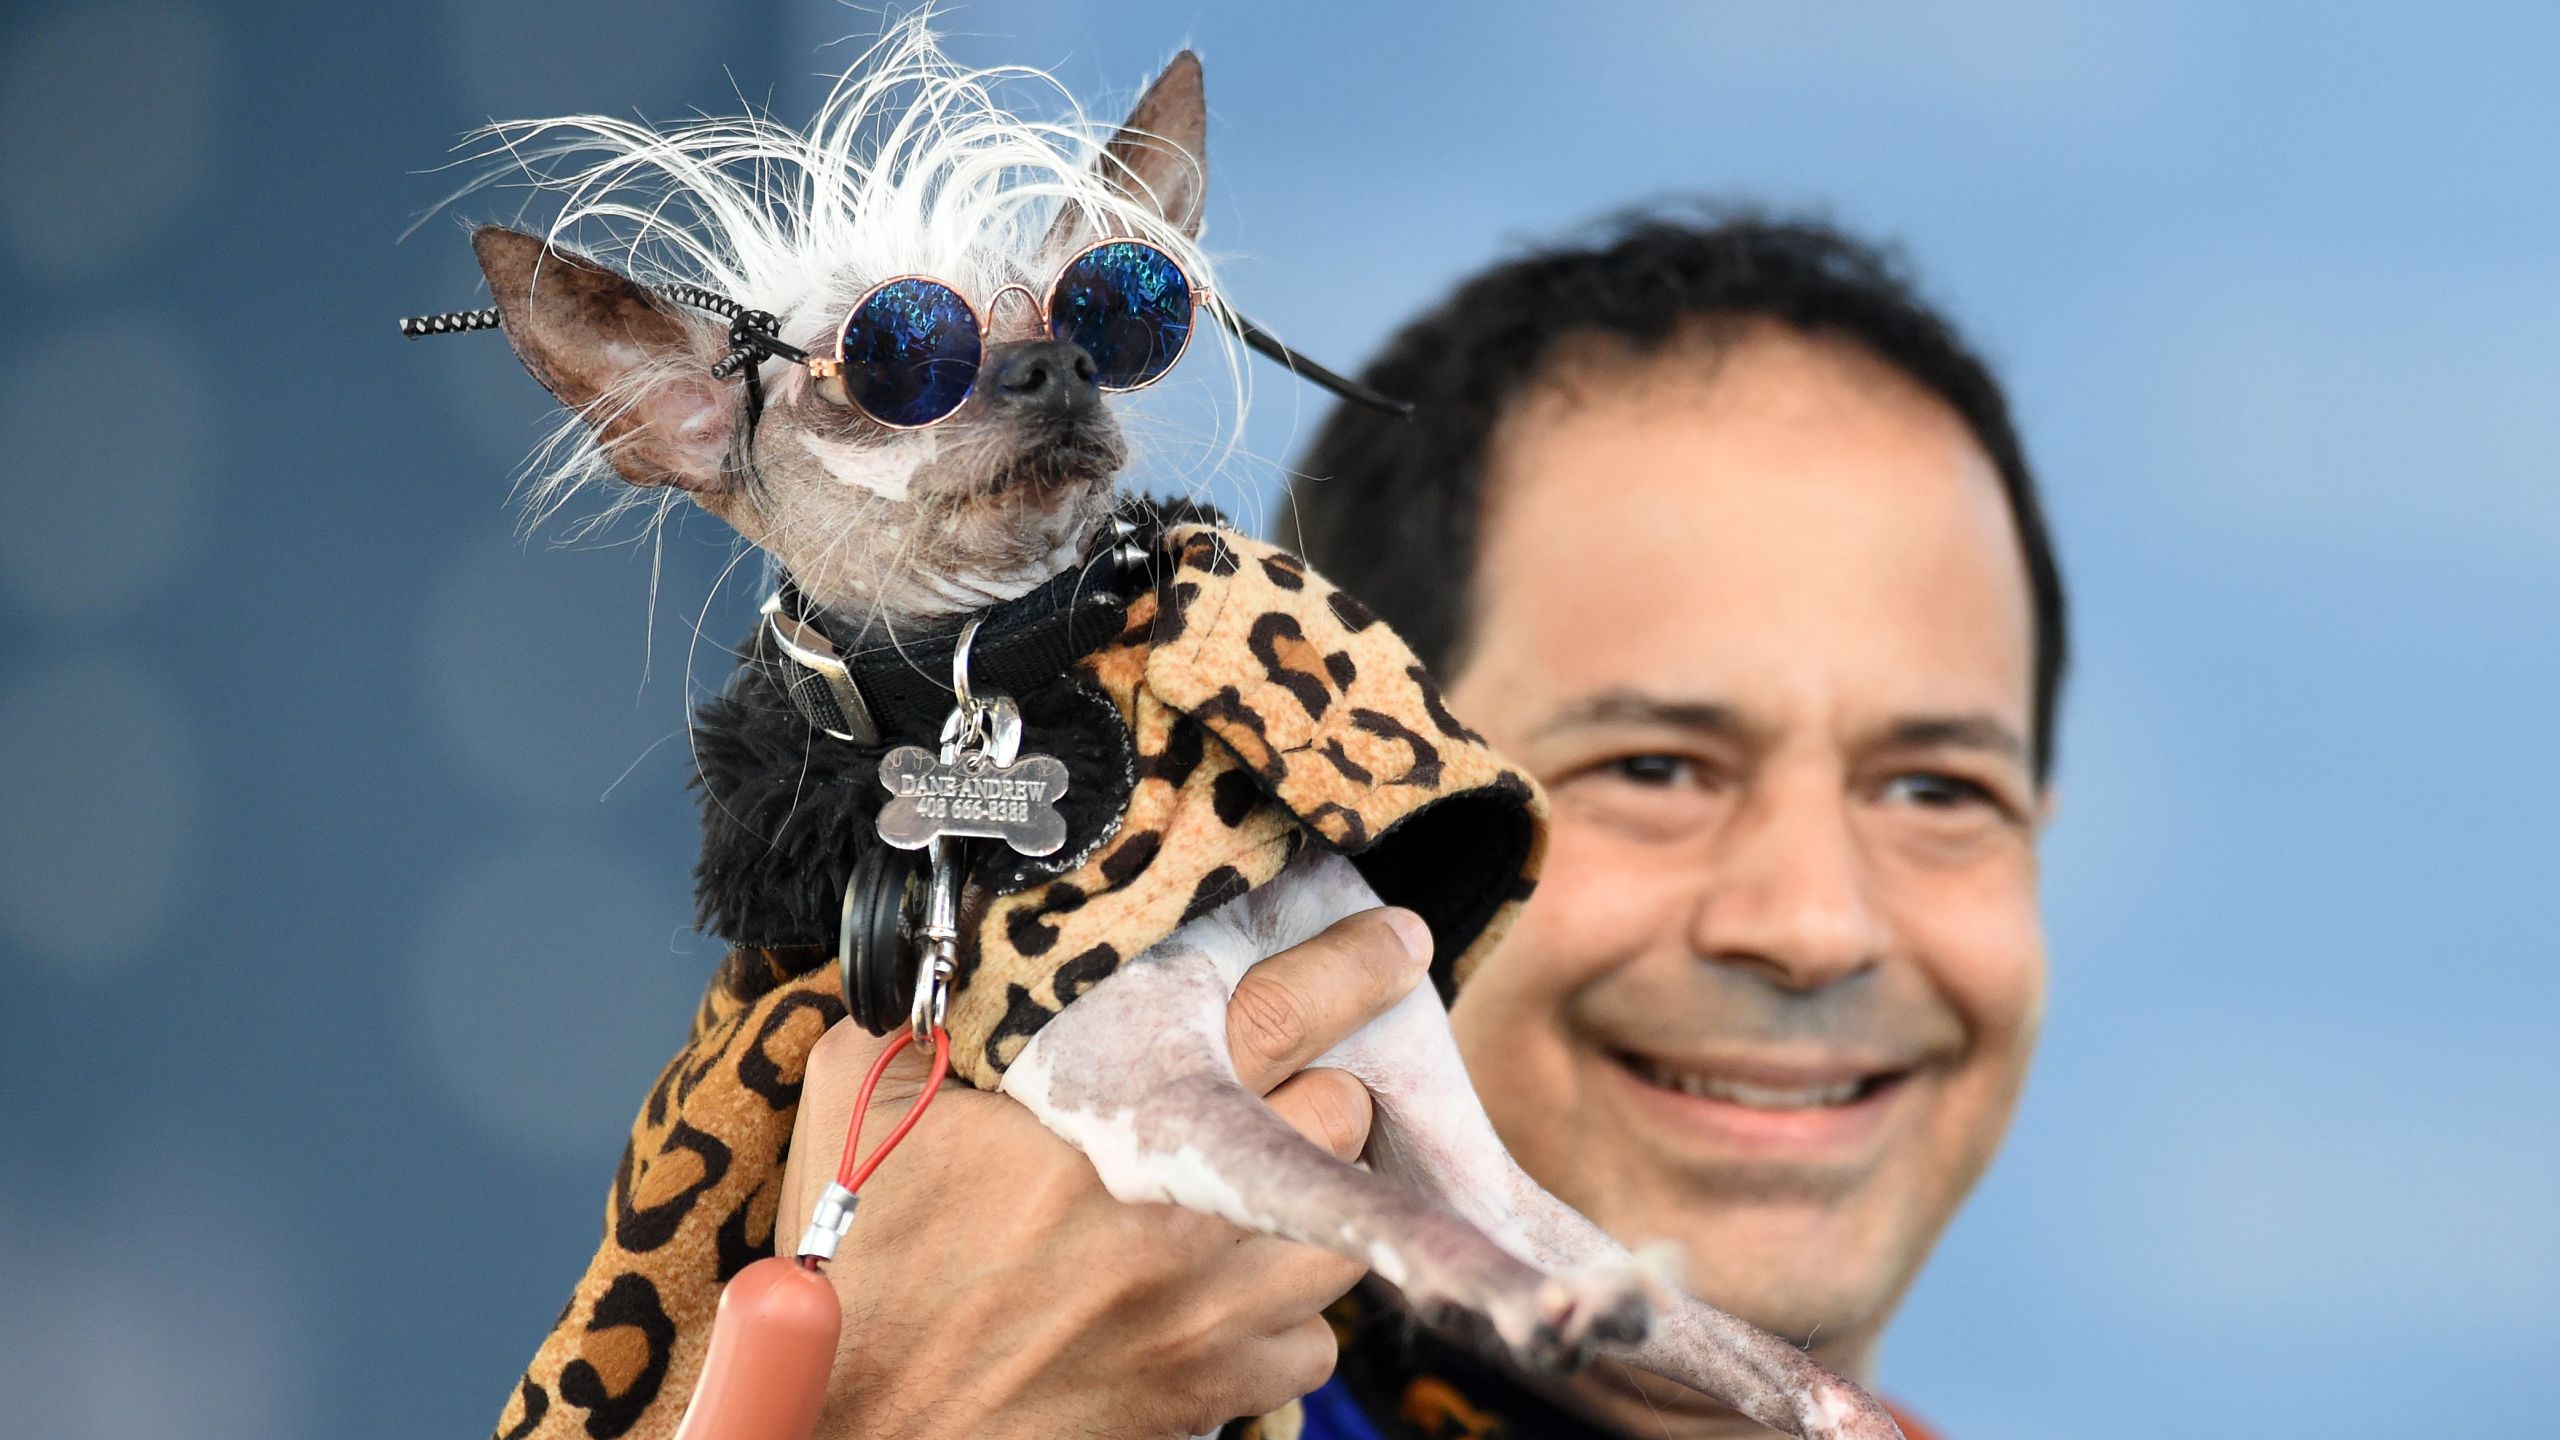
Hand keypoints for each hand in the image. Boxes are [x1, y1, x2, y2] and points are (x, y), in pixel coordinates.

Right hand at [776, 907, 1433, 1439]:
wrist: (860, 1425)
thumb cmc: (859, 1264)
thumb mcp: (861, 1100)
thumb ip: (923, 1008)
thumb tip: (941, 947)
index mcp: (1121, 1121)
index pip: (1285, 1012)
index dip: (1353, 964)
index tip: (1394, 942)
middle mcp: (1192, 1217)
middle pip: (1341, 1117)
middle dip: (1313, 1086)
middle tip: (1264, 1083)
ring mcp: (1214, 1313)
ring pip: (1342, 1231)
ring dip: (1306, 1198)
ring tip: (1241, 1184)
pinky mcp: (1214, 1390)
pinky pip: (1314, 1339)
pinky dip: (1283, 1310)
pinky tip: (1220, 1287)